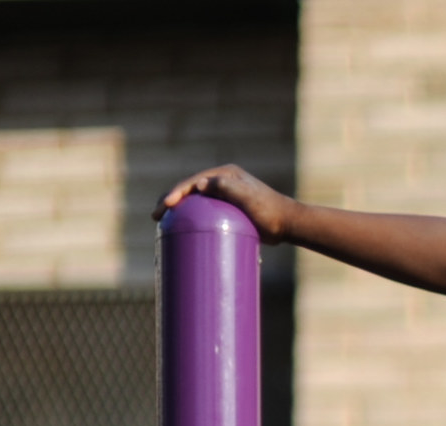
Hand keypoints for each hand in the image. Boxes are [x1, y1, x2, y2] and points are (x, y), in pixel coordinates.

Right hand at [156, 165, 297, 240]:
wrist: (290, 224)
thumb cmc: (271, 211)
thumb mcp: (249, 197)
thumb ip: (227, 188)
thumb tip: (199, 185)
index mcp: (224, 175)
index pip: (193, 181)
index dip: (176, 192)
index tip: (165, 205)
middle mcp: (222, 183)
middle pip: (190, 191)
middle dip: (169, 201)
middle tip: (155, 217)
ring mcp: (224, 197)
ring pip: (194, 202)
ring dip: (177, 211)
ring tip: (161, 223)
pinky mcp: (228, 211)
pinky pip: (204, 213)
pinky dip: (191, 219)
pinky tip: (182, 231)